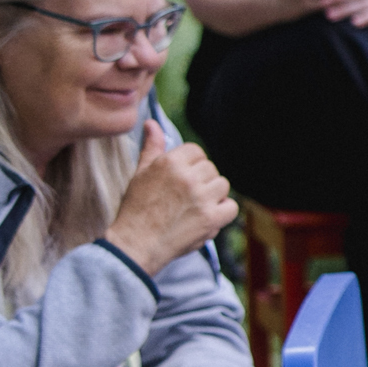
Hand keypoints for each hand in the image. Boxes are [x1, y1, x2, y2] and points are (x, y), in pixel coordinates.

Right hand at [104, 121, 236, 272]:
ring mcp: (201, 197)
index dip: (192, 164)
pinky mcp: (211, 218)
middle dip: (202, 180)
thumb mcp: (140, 173)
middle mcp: (187, 177)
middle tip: (185, 196)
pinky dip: (223, 212)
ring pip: (222, 185)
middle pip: (211, 168)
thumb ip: (152, 147)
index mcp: (169, 162)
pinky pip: (231, 206)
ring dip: (213, 195)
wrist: (136, 243)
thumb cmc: (136, 208)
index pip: (196, 151)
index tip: (183, 177)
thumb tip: (152, 123)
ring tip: (195, 206)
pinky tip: (207, 216)